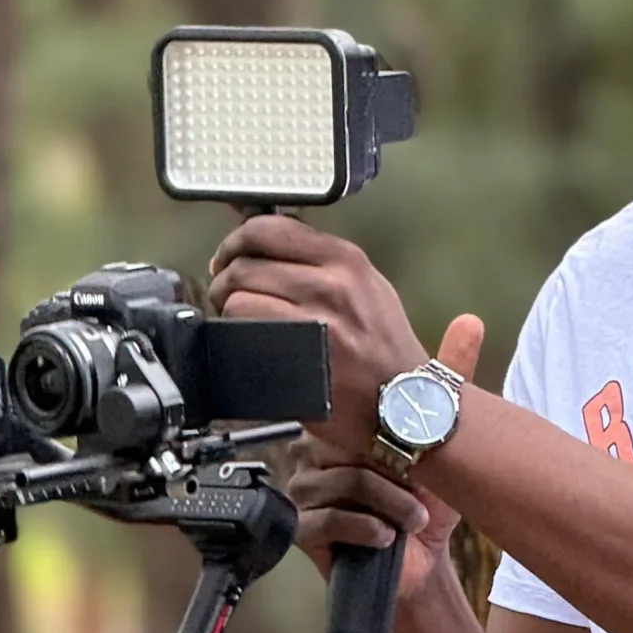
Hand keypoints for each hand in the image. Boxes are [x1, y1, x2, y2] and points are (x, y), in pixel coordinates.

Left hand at [209, 212, 428, 453]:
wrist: (408, 404)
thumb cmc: (385, 351)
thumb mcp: (367, 288)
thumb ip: (321, 263)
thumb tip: (265, 249)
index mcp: (346, 260)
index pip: (269, 228)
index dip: (235, 242)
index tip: (229, 258)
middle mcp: (332, 283)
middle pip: (245, 261)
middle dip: (223, 278)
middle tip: (224, 295)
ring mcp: (316, 319)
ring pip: (238, 294)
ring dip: (226, 308)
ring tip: (235, 321)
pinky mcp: (300, 355)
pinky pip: (244, 330)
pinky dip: (235, 335)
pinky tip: (245, 342)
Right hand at [286, 315, 485, 606]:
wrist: (419, 563)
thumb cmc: (426, 500)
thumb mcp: (441, 434)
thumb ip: (449, 375)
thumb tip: (470, 320)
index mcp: (337, 420)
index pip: (354, 406)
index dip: (391, 430)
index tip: (417, 453)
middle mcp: (312, 448)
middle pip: (352, 441)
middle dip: (396, 470)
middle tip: (417, 488)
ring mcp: (301, 486)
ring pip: (348, 478)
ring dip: (393, 504)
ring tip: (410, 516)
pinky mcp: (299, 525)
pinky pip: (333, 515)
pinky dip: (371, 528)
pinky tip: (386, 536)